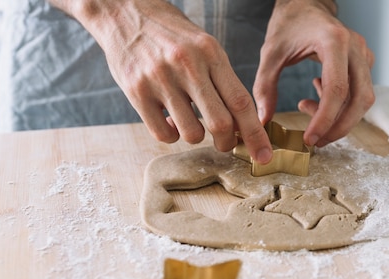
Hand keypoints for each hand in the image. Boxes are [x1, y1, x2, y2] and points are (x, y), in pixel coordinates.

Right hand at [50, 0, 272, 162]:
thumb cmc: (171, 34)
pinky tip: (170, 121)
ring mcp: (160, 79)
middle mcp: (187, 65)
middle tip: (225, 144)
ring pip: (192, 133)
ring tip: (191, 122)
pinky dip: (172, 135)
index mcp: (210, 52)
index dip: (256, 133)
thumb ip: (223, 81)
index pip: (241, 102)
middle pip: (221, 123)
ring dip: (196, 137)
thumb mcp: (204, 46)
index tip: (264, 156)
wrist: (124, 12)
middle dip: (227, 143)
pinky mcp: (137, 91)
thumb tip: (242, 124)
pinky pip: (163, 134)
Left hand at [253, 0, 374, 146]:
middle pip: (359, 99)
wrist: (305, 5)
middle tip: (316, 140)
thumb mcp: (270, 54)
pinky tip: (315, 96)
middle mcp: (355, 48)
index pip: (337, 90)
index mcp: (334, 42)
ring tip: (306, 107)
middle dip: (339, 127)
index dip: (325, 119)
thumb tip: (262, 121)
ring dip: (339, 117)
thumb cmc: (288, 25)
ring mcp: (363, 55)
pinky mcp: (364, 62)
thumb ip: (265, 87)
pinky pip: (359, 92)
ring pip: (363, 99)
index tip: (310, 138)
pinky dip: (340, 105)